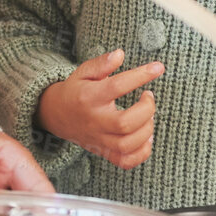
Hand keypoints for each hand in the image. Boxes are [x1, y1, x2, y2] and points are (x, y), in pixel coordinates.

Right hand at [36, 48, 161, 168]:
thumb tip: (120, 54)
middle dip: (146, 109)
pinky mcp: (104, 152)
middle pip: (125, 123)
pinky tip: (146, 136)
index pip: (117, 86)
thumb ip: (102, 63)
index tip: (158, 68)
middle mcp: (94, 121)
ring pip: (127, 144)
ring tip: (148, 115)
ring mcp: (99, 140)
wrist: (57, 115)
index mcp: (89, 97)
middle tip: (148, 97)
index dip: (140, 76)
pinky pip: (126, 161)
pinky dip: (142, 152)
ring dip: (147, 130)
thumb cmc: (76, 90)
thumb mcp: (83, 72)